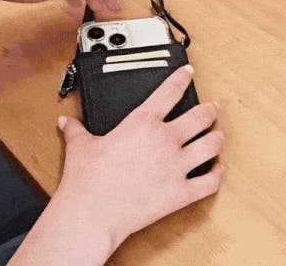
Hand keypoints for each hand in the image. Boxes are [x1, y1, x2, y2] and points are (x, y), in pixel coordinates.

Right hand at [55, 65, 224, 250]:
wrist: (92, 212)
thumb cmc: (87, 178)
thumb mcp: (79, 145)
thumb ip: (76, 130)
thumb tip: (66, 123)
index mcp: (142, 123)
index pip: (169, 92)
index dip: (181, 78)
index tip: (188, 72)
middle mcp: (165, 140)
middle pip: (200, 117)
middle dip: (210, 110)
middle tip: (213, 107)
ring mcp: (176, 167)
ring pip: (211, 145)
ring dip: (218, 138)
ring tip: (219, 134)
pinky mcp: (181, 193)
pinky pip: (210, 181)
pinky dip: (217, 174)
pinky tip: (219, 169)